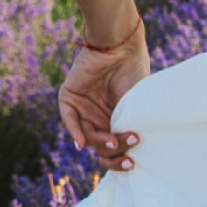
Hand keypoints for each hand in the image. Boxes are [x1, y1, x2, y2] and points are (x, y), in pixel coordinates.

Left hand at [59, 13, 151, 172]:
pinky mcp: (69, 97)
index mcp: (114, 119)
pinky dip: (75, 132)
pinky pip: (69, 119)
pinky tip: (82, 143)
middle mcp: (98, 116)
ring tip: (115, 141)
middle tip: (128, 153)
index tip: (134, 161)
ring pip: (87, 136)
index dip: (122, 158)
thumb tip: (133, 153)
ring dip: (101, 142)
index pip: (113, 148)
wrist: (121, 45)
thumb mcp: (136, 105)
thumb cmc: (135, 71)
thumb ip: (130, 125)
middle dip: (114, 153)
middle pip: (100, 147)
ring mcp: (83, 107)